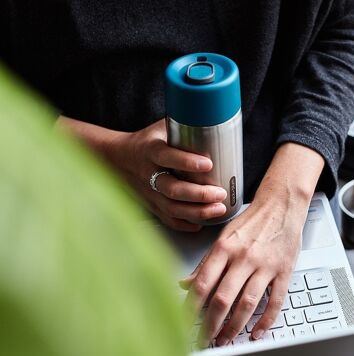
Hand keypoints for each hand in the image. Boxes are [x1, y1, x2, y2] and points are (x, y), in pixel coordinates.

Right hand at [57, 117, 227, 231]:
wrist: (117, 159)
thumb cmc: (147, 142)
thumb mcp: (161, 129)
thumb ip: (183, 126)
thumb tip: (215, 118)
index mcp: (150, 151)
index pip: (167, 157)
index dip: (186, 162)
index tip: (208, 164)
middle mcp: (148, 174)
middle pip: (172, 189)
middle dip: (198, 194)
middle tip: (220, 194)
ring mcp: (148, 193)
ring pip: (172, 208)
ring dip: (197, 212)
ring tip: (218, 209)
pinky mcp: (150, 205)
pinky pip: (167, 219)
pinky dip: (185, 224)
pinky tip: (201, 223)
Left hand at [180, 143, 324, 345]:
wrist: (281, 205)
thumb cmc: (251, 221)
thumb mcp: (223, 237)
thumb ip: (205, 262)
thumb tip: (185, 284)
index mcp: (224, 248)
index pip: (203, 283)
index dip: (191, 307)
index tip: (185, 322)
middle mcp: (243, 257)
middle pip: (223, 298)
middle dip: (211, 325)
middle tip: (204, 340)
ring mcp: (265, 265)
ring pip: (247, 304)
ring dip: (234, 327)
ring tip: (225, 340)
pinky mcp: (284, 271)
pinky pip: (275, 301)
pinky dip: (266, 321)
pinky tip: (257, 332)